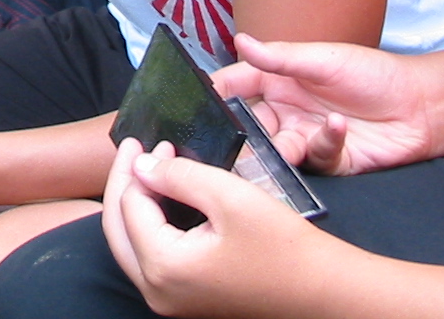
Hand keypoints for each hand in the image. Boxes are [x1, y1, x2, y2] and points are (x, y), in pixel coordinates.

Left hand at [102, 138, 354, 318]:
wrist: (326, 293)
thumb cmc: (283, 245)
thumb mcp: (229, 196)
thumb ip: (177, 175)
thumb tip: (141, 165)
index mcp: (163, 267)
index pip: (129, 206)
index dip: (137, 167)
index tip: (154, 140)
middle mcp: (158, 292)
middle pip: (118, 229)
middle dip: (123, 184)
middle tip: (134, 148)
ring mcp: (170, 302)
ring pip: (131, 245)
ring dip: (134, 204)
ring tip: (146, 166)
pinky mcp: (186, 301)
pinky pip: (152, 259)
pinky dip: (150, 225)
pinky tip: (162, 199)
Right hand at [211, 33, 433, 174]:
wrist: (422, 105)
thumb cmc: (374, 74)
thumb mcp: (323, 58)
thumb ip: (279, 57)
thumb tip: (240, 41)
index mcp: (278, 81)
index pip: (235, 87)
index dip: (217, 94)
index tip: (199, 103)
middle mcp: (286, 111)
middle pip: (249, 125)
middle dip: (243, 133)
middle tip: (238, 139)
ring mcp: (305, 137)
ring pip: (275, 150)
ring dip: (279, 148)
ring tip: (289, 143)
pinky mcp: (329, 161)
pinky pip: (315, 159)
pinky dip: (325, 143)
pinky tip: (339, 125)